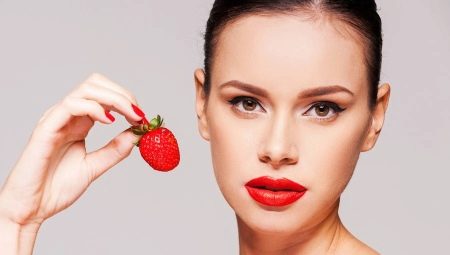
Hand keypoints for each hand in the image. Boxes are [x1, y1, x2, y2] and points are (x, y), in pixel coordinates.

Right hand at [0, 73, 144, 228]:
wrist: (31, 209)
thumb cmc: (55, 188)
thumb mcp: (94, 167)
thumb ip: (114, 150)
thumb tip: (137, 135)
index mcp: (78, 123)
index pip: (103, 95)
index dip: (126, 101)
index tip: (143, 117)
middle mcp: (67, 116)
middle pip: (96, 84)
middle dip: (123, 94)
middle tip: (139, 114)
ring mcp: (56, 120)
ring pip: (86, 89)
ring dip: (114, 98)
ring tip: (131, 115)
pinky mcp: (46, 128)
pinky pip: (70, 106)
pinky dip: (94, 108)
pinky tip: (109, 121)